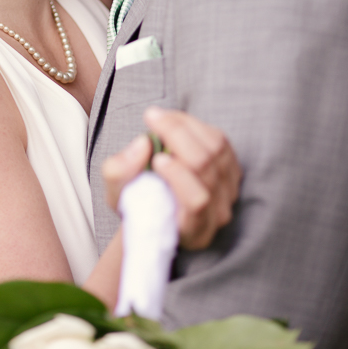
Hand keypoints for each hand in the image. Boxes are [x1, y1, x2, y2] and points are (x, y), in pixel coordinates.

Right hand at [101, 107, 241, 249]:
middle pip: (207, 167)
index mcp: (192, 231)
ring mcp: (229, 192)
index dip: (179, 176)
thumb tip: (142, 144)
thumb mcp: (115, 194)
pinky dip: (196, 126)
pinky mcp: (232, 171)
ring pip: (216, 149)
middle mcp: (217, 215)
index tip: (156, 158)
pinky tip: (176, 121)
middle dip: (178, 136)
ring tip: (160, 117)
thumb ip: (119, 172)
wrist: (153, 205)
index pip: (197, 202)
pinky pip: (221, 141)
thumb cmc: (136, 204)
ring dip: (185, 126)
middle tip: (152, 118)